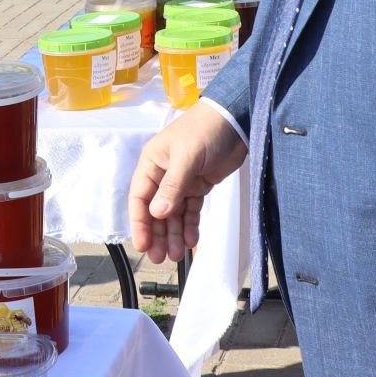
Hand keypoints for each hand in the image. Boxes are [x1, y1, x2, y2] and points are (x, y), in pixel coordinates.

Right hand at [128, 104, 247, 263]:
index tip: (143, 244)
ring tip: (176, 254)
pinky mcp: (199, 185)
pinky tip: (191, 240)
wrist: (236, 119)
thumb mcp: (186, 157)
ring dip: (174, 234)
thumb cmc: (205, 129)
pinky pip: (190, 210)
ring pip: (173, 214)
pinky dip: (190, 226)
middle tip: (160, 257)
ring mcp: (182, 181)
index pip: (140, 197)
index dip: (140, 223)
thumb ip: (172, 186)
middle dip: (157, 234)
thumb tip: (157, 213)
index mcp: (152, 163)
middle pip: (155, 210)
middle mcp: (163, 173)